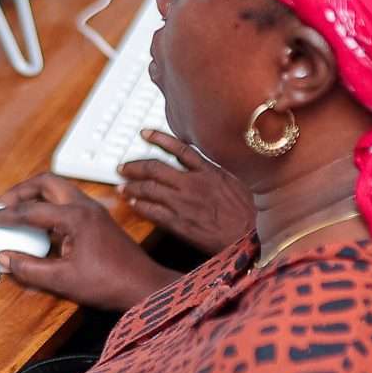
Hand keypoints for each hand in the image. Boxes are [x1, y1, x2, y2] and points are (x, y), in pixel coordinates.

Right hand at [0, 175, 177, 311]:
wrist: (143, 287)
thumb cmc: (111, 283)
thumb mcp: (63, 280)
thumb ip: (30, 268)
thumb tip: (5, 258)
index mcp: (76, 217)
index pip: (29, 210)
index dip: (1, 216)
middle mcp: (85, 207)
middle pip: (45, 182)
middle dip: (19, 191)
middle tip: (0, 205)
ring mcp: (94, 211)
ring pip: (58, 189)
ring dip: (34, 195)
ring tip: (16, 211)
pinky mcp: (98, 219)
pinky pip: (67, 201)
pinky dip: (48, 205)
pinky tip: (40, 224)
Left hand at [119, 134, 253, 252]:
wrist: (249, 239)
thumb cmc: (248, 214)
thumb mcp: (237, 183)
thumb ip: (216, 172)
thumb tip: (204, 165)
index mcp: (209, 172)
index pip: (179, 148)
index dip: (158, 138)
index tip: (144, 133)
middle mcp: (193, 184)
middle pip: (155, 168)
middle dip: (134, 166)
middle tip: (122, 167)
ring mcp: (184, 204)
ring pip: (149, 189)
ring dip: (132, 187)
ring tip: (122, 187)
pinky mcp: (179, 223)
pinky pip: (152, 211)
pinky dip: (140, 206)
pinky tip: (132, 204)